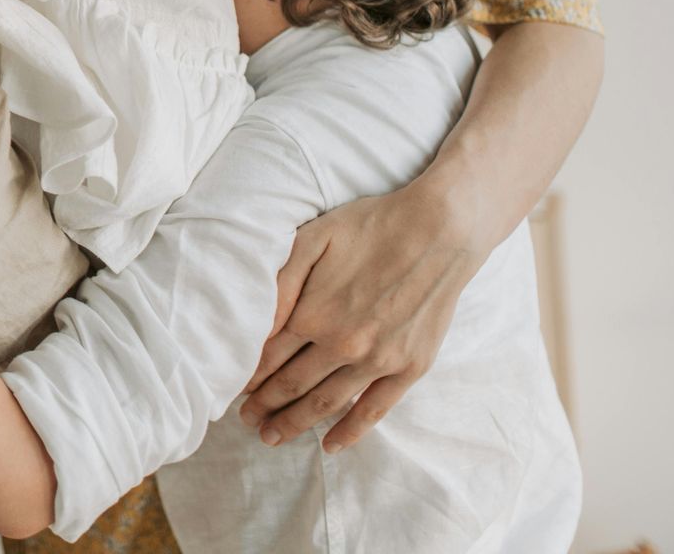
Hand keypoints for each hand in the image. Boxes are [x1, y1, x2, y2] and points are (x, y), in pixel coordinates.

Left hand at [239, 179, 485, 451]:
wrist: (439, 230)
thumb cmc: (371, 227)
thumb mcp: (313, 238)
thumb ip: (280, 280)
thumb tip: (255, 319)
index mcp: (312, 314)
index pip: (268, 357)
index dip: (247, 377)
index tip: (234, 390)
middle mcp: (342, 344)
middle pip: (291, 385)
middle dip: (264, 405)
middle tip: (246, 419)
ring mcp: (378, 360)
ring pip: (326, 404)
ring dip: (295, 423)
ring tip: (272, 436)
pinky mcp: (409, 367)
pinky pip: (373, 410)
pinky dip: (349, 432)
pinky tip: (329, 446)